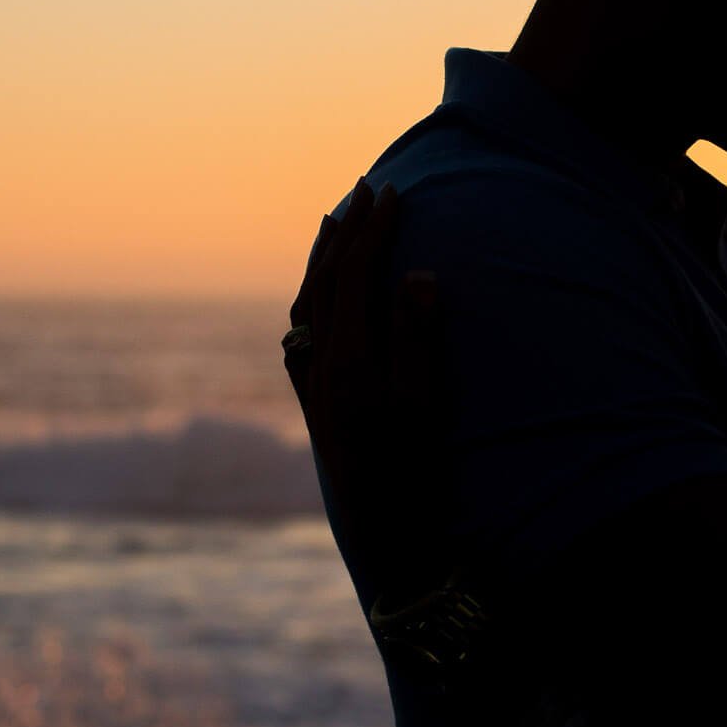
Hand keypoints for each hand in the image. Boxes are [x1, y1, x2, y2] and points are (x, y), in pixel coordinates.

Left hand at [286, 179, 448, 595]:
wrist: (386, 537)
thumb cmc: (414, 474)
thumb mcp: (424, 405)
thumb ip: (417, 338)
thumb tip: (415, 273)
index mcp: (346, 362)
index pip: (354, 277)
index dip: (373, 232)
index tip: (393, 195)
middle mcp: (319, 369)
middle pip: (324, 283)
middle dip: (345, 233)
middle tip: (365, 189)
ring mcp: (313, 387)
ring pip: (306, 305)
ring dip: (323, 259)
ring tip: (335, 224)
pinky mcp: (315, 405)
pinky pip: (301, 332)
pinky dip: (311, 298)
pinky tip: (318, 297)